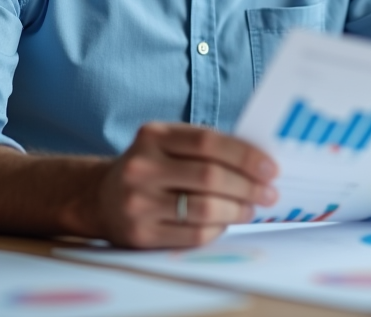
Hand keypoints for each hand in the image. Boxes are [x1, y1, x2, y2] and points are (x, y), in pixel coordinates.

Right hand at [97, 122, 278, 247]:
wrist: (100, 198)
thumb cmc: (151, 168)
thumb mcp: (168, 144)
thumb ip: (205, 148)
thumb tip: (259, 163)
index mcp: (153, 135)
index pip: (208, 141)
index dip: (245, 155)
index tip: (270, 168)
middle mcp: (141, 167)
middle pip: (210, 176)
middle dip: (248, 186)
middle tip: (269, 193)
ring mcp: (138, 202)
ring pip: (205, 208)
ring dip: (238, 210)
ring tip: (251, 208)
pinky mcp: (141, 234)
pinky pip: (194, 235)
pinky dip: (218, 228)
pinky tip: (225, 222)